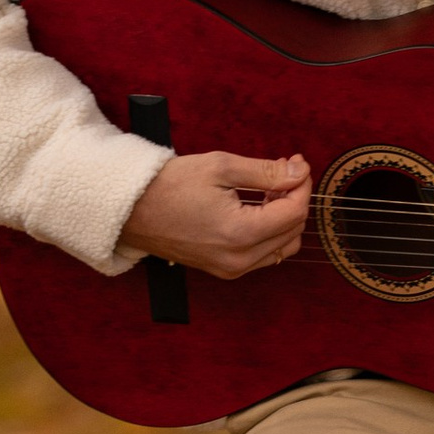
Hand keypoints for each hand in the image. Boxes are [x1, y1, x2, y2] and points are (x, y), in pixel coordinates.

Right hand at [119, 148, 309, 279]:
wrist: (133, 210)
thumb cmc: (170, 185)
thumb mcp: (221, 167)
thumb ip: (266, 172)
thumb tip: (300, 173)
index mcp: (240, 234)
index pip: (294, 212)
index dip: (301, 185)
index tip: (296, 164)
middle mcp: (239, 259)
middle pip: (293, 230)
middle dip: (294, 198)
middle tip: (282, 171)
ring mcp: (232, 269)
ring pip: (284, 247)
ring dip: (285, 217)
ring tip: (269, 190)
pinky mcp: (226, 270)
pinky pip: (265, 255)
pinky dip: (270, 232)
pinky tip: (257, 208)